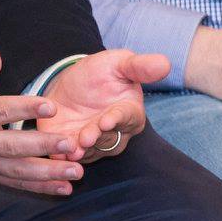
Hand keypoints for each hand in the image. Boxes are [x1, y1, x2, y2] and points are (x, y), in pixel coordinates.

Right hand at [0, 51, 87, 196]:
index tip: (52, 106)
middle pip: (13, 147)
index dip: (27, 109)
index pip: (1, 112)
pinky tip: (61, 189)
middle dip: (44, 147)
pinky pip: (13, 183)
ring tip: (75, 173)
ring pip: (17, 172)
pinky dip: (38, 188)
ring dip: (48, 174)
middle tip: (71, 143)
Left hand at [37, 50, 166, 164]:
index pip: (127, 118)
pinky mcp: (72, 148)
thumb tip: (165, 63)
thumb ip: (139, 66)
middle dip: (96, 138)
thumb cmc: (101, 73)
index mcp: (130, 113)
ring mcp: (94, 144)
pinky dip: (62, 157)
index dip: (117, 119)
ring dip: (80, 152)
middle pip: (107, 139)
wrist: (70, 84)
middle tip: (85, 137)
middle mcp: (115, 134)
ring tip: (71, 149)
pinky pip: (69, 157)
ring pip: (89, 152)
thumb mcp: (118, 63)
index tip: (107, 120)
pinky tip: (56, 154)